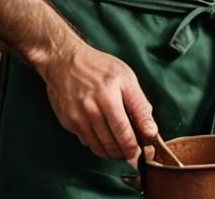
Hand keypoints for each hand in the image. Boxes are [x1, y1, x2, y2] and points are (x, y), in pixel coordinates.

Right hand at [40, 40, 156, 163]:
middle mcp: (93, 108)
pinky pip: (87, 142)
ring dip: (113, 153)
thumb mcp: (125, 76)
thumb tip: (150, 130)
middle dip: (126, 153)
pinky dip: (98, 144)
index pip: (126, 132)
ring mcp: (79, 117)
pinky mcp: (68, 122)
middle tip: (133, 154)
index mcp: (110, 95)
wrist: (63, 60)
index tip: (142, 152)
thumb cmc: (98, 66)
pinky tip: (103, 137)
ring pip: (100, 147)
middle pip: (114, 143)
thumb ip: (140, 104)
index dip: (136, 147)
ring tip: (120, 148)